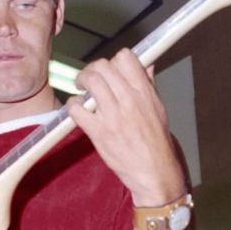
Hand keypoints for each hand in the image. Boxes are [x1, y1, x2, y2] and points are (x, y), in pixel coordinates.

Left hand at [67, 49, 184, 205]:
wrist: (155, 171)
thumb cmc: (157, 142)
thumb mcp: (158, 108)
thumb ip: (149, 84)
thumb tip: (146, 64)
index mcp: (144, 92)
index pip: (125, 58)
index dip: (113, 61)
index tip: (109, 71)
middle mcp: (129, 99)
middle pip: (103, 66)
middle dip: (92, 69)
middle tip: (88, 79)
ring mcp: (113, 116)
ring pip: (90, 81)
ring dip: (81, 81)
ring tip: (80, 90)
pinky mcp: (99, 132)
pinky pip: (77, 109)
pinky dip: (72, 105)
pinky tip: (77, 110)